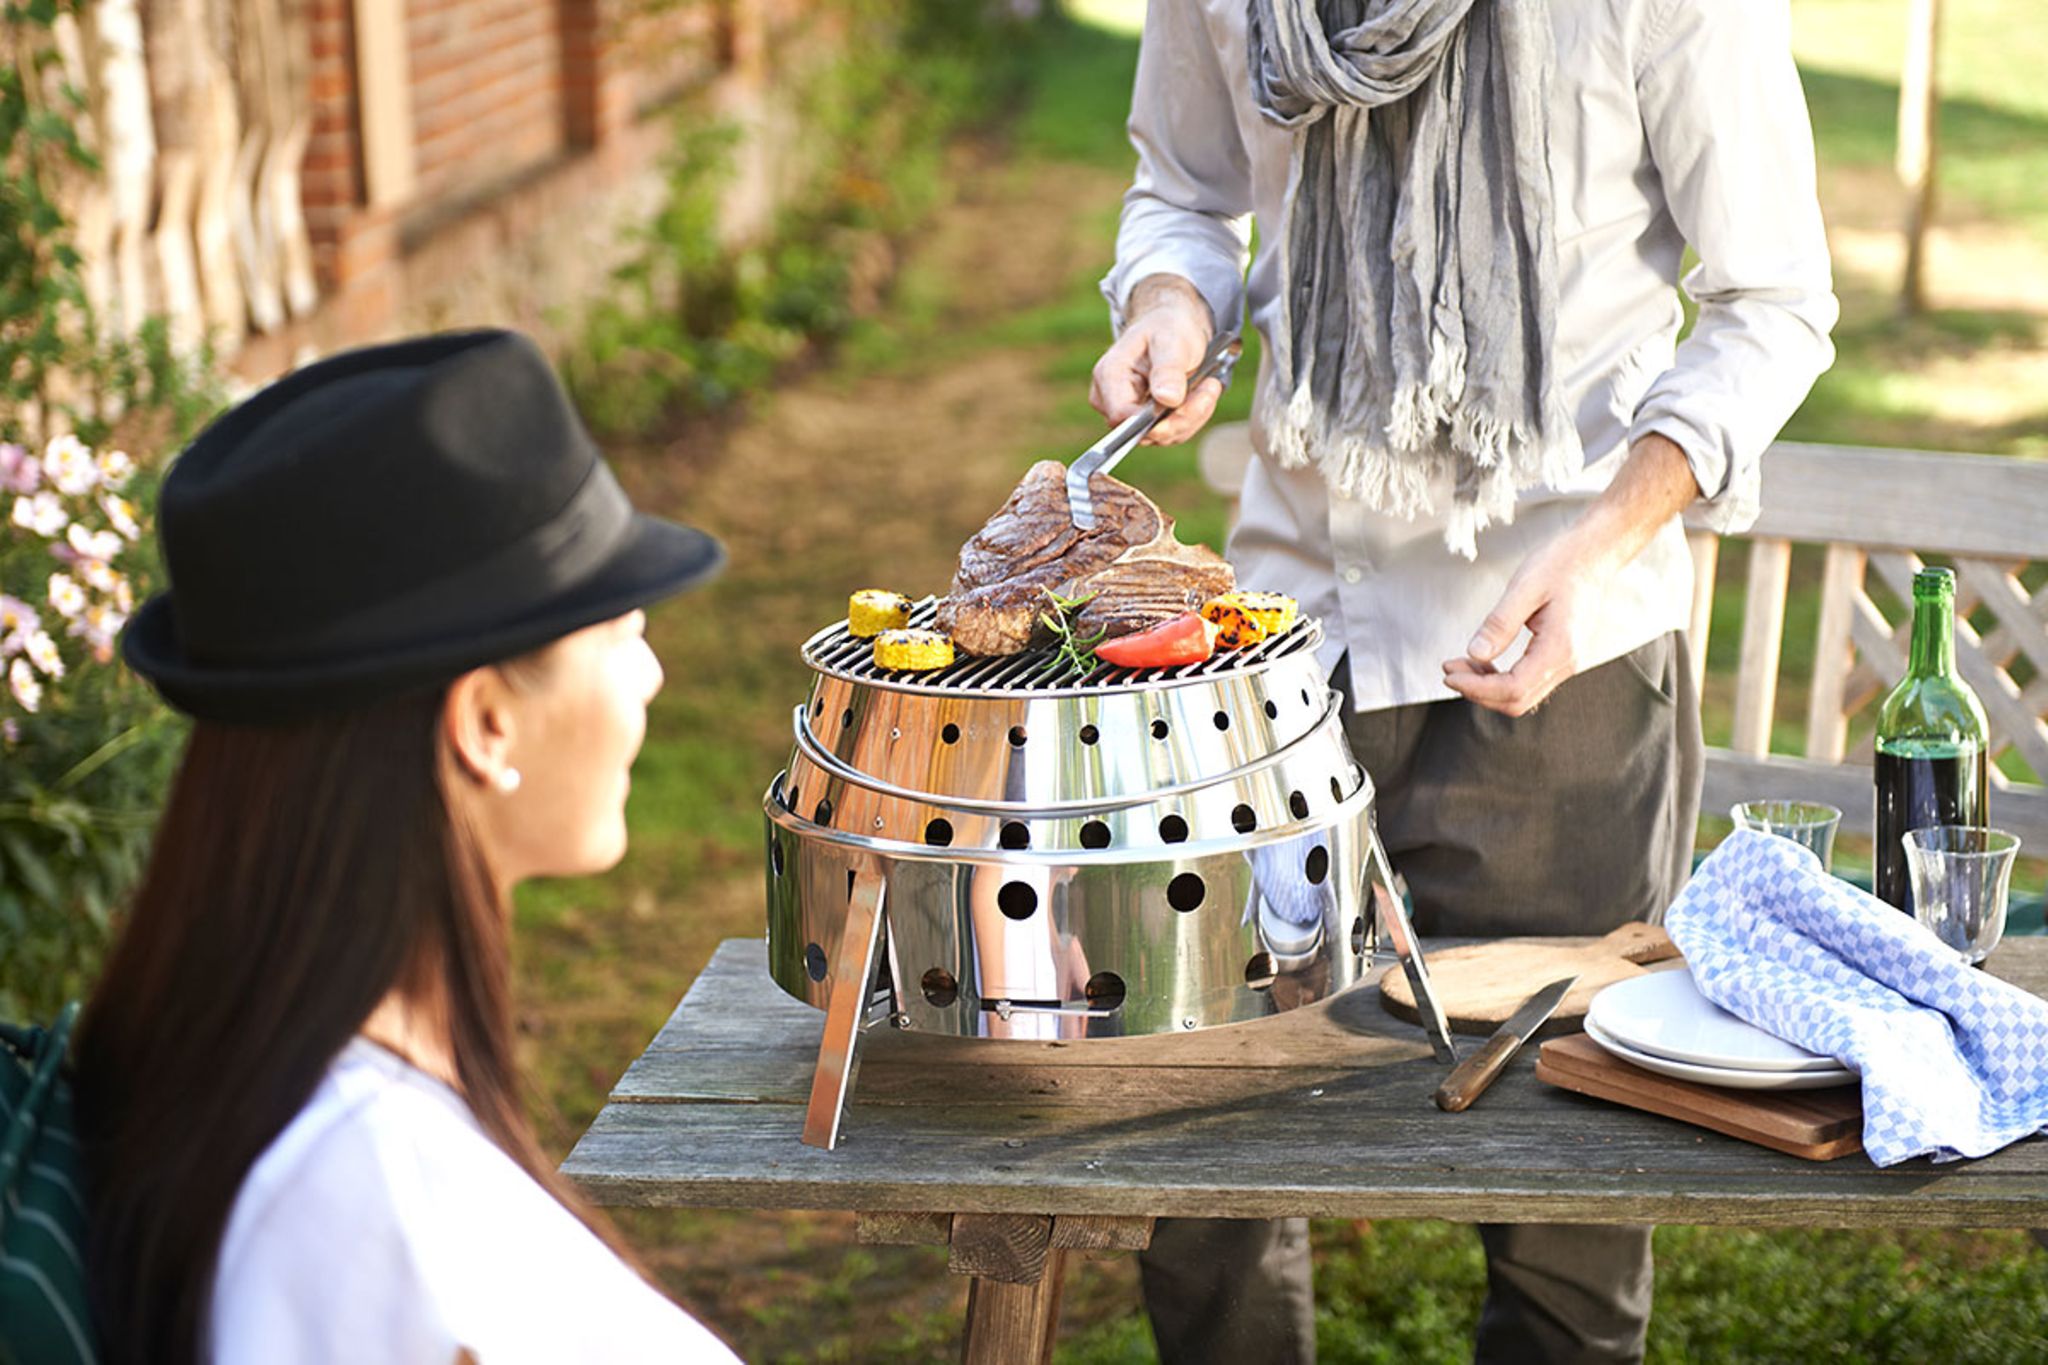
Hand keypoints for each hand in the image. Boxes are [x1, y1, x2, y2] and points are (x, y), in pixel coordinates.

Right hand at [1089, 274, 1222, 445]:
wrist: (1172, 328)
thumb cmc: (1167, 327)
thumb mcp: (1170, 340)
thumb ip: (1168, 369)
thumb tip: (1167, 400)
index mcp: (1109, 375)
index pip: (1121, 416)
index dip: (1151, 420)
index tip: (1183, 402)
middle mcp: (1111, 400)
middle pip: (1143, 431)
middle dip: (1182, 417)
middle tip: (1210, 387)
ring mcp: (1127, 414)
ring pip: (1161, 436)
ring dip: (1192, 416)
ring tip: (1209, 385)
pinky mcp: (1145, 422)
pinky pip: (1171, 433)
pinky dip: (1192, 417)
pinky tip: (1203, 394)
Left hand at [1442, 432, 1702, 716]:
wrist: (1594, 554)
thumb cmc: (1562, 564)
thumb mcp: (1524, 587)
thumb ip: (1500, 624)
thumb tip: (1475, 654)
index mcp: (1559, 648)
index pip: (1513, 688)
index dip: (1476, 687)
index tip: (1449, 673)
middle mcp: (1566, 663)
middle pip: (1516, 700)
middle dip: (1478, 690)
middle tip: (1449, 669)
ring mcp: (1566, 663)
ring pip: (1522, 695)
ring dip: (1487, 687)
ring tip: (1460, 664)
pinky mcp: (1560, 657)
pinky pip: (1528, 682)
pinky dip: (1501, 679)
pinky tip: (1482, 661)